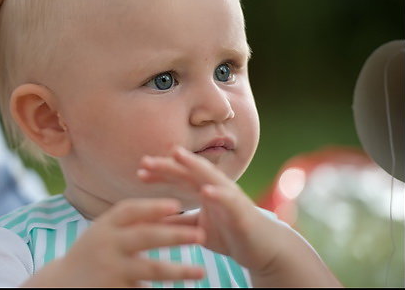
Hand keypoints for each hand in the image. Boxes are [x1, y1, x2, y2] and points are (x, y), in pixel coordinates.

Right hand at [25, 198, 204, 287]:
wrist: (62, 285)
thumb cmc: (93, 252)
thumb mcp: (106, 232)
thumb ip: (134, 223)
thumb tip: (175, 211)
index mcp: (105, 226)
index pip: (130, 210)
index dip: (153, 206)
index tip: (178, 205)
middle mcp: (107, 245)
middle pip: (145, 237)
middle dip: (175, 235)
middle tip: (201, 234)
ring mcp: (111, 270)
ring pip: (151, 268)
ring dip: (179, 270)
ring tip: (202, 271)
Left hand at [138, 146, 284, 274]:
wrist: (264, 249)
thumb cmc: (231, 234)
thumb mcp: (197, 228)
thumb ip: (178, 221)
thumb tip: (150, 220)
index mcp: (205, 189)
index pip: (179, 176)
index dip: (161, 173)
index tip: (140, 171)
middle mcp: (216, 187)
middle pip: (189, 171)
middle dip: (168, 165)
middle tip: (145, 160)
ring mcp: (230, 196)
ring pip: (210, 176)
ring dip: (193, 165)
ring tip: (177, 155)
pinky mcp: (243, 211)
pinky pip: (230, 200)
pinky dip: (218, 193)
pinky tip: (206, 190)